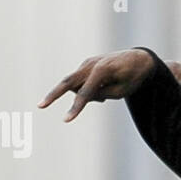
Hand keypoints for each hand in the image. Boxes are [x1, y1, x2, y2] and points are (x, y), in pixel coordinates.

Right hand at [39, 49, 155, 121]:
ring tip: (111, 87)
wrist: (140, 59)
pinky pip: (83, 82)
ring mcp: (87, 63)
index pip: (86, 93)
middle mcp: (91, 64)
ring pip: (77, 85)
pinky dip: (90, 89)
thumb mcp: (122, 91)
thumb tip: (83, 96)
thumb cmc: (133, 76)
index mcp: (102, 70)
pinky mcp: (87, 65)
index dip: (76, 108)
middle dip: (53, 94)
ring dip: (88, 94)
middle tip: (40, 106)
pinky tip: (107, 85)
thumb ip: (102, 94)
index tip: (66, 120)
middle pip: (68, 81)